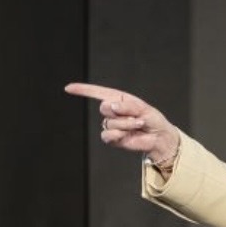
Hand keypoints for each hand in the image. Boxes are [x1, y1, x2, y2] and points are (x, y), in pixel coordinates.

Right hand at [64, 82, 180, 163]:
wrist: (157, 137)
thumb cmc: (152, 119)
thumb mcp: (142, 108)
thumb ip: (127, 106)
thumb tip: (111, 106)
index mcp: (118, 99)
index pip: (97, 92)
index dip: (82, 90)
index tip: (68, 88)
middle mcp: (112, 111)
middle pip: (104, 107)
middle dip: (121, 112)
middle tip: (135, 117)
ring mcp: (111, 125)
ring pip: (109, 122)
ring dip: (126, 124)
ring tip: (137, 125)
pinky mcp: (112, 138)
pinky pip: (108, 135)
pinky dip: (119, 134)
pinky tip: (127, 135)